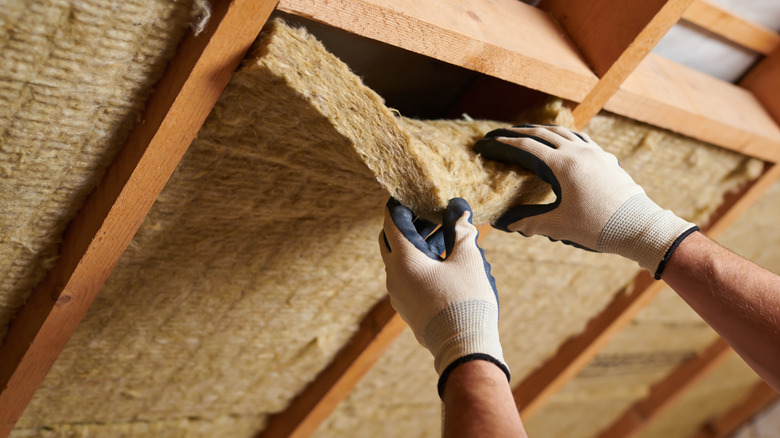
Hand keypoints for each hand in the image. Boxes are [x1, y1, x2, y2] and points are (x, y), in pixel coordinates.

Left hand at [379, 197, 508, 395]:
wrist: (464, 349)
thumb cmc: (466, 301)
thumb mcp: (467, 259)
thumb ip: (461, 230)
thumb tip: (458, 210)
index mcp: (403, 261)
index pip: (392, 222)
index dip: (400, 204)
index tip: (410, 192)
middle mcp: (394, 277)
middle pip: (392, 241)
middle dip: (410, 223)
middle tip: (430, 211)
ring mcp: (399, 295)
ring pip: (402, 260)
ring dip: (419, 244)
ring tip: (446, 233)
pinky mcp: (409, 308)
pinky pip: (409, 277)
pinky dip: (421, 263)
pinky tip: (445, 260)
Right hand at [474, 124, 697, 278]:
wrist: (639, 227)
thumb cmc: (597, 227)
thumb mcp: (558, 227)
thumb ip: (530, 222)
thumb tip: (505, 224)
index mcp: (563, 165)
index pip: (527, 147)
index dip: (504, 144)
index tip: (488, 142)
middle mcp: (578, 152)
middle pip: (543, 133)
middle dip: (519, 132)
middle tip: (500, 134)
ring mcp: (595, 153)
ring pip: (563, 132)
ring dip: (542, 130)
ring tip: (527, 132)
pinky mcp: (606, 159)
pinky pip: (581, 139)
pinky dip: (564, 136)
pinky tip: (562, 142)